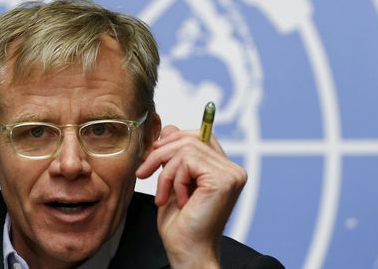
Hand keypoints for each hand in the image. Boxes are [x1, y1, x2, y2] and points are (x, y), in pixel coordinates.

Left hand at [136, 126, 246, 267]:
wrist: (186, 251)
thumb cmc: (181, 222)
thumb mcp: (173, 179)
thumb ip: (175, 154)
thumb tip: (169, 126)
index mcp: (223, 168)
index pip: (199, 135)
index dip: (173, 140)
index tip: (153, 156)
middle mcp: (232, 169)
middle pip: (190, 138)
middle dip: (161, 153)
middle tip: (144, 172)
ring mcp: (231, 174)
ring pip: (185, 149)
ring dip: (165, 171)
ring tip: (162, 194)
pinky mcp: (223, 180)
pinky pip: (187, 162)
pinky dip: (173, 179)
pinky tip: (177, 200)